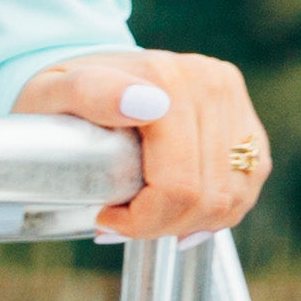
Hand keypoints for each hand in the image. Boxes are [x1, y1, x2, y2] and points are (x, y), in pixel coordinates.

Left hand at [11, 47, 270, 241]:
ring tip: (147, 219)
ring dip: (190, 223)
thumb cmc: (61, 96)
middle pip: (208, 196)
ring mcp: (234, 101)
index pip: (178, 184)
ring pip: (232, 198)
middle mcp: (210, 83)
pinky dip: (215, 213)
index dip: (143, 218)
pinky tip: (180, 214)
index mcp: (166, 78)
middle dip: (162, 225)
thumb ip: (89, 93)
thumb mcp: (52, 93)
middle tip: (122, 225)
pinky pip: (246, 187)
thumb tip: (145, 104)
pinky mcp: (247, 123)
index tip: (105, 218)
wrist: (87, 75)